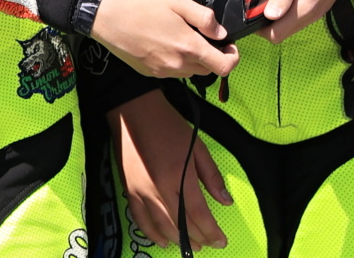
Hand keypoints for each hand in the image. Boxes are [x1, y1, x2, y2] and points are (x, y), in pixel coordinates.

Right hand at [91, 0, 238, 78]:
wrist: (104, 15)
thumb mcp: (176, 0)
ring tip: (178, 37)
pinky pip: (171, 71)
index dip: (233, 57)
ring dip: (192, 59)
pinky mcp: (149, 72)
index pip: (225, 66)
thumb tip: (220, 31)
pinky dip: (174, 61)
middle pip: (208, 70)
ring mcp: (162, 71)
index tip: (228, 46)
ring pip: (190, 71)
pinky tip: (162, 43)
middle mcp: (178, 64)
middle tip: (200, 36)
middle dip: (211, 56)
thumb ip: (203, 17)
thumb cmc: (138, 5)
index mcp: (188, 46)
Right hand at [110, 90, 232, 249]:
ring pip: (161, 225)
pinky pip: (139, 218)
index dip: (212, 232)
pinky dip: (151, 232)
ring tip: (189, 246)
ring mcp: (141, 190)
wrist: (132, 110)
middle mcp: (159, 188)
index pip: (199, 214)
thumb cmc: (167, 124)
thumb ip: (211, 175)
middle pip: (181, 224)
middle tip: (208, 244)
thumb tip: (225, 201)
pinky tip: (161, 240)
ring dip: (177, 239)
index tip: (221, 241)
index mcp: (179, 176)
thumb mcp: (197, 146)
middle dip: (198, 238)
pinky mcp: (128, 188)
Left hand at [262, 0, 353, 41]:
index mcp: (305, 8)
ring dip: (277, 9)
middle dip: (265, 18)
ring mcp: (319, 8)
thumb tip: (270, 16)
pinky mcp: (321, 1)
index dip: (258, 28)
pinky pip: (300, 11)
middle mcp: (313, 13)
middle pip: (283, 30)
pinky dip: (288, 4)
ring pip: (291, 21)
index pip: (276, 35)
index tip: (248, 12)